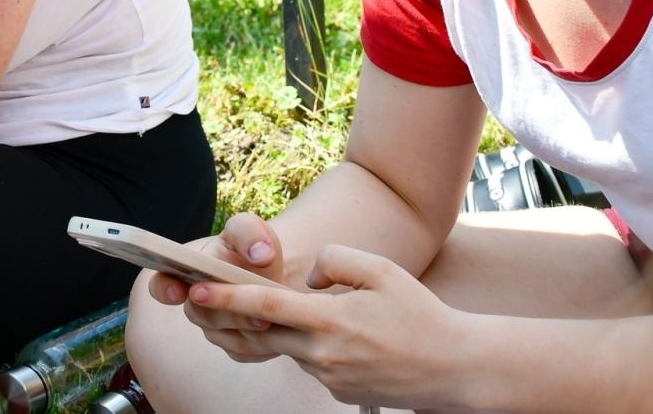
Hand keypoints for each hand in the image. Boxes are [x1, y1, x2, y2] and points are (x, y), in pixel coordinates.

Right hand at [149, 212, 286, 362]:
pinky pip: (246, 350)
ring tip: (268, 319)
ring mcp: (216, 329)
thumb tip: (259, 253)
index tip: (177, 290)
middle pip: (201, 314)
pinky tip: (279, 329)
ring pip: (224, 335)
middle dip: (225, 311)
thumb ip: (248, 233)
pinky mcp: (238, 347)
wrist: (279, 272)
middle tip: (248, 307)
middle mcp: (197, 304)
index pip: (162, 285)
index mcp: (187, 272)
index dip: (165, 289)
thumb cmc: (254, 246)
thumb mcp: (249, 229)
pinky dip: (262, 342)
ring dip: (246, 328)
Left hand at [186, 245, 471, 408]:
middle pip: (263, 333)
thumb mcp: (381, 269)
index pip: (264, 308)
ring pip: (288, 346)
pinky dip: (308, 344)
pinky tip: (336, 334)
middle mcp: (323, 354)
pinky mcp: (338, 391)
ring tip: (282, 309)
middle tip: (202, 298)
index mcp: (330, 321)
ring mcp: (329, 377)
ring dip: (277, 329)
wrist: (456, 368)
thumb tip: (307, 278)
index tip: (196, 291)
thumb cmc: (421, 314)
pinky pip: (310, 361)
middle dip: (231, 317)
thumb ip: (335, 261)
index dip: (226, 299)